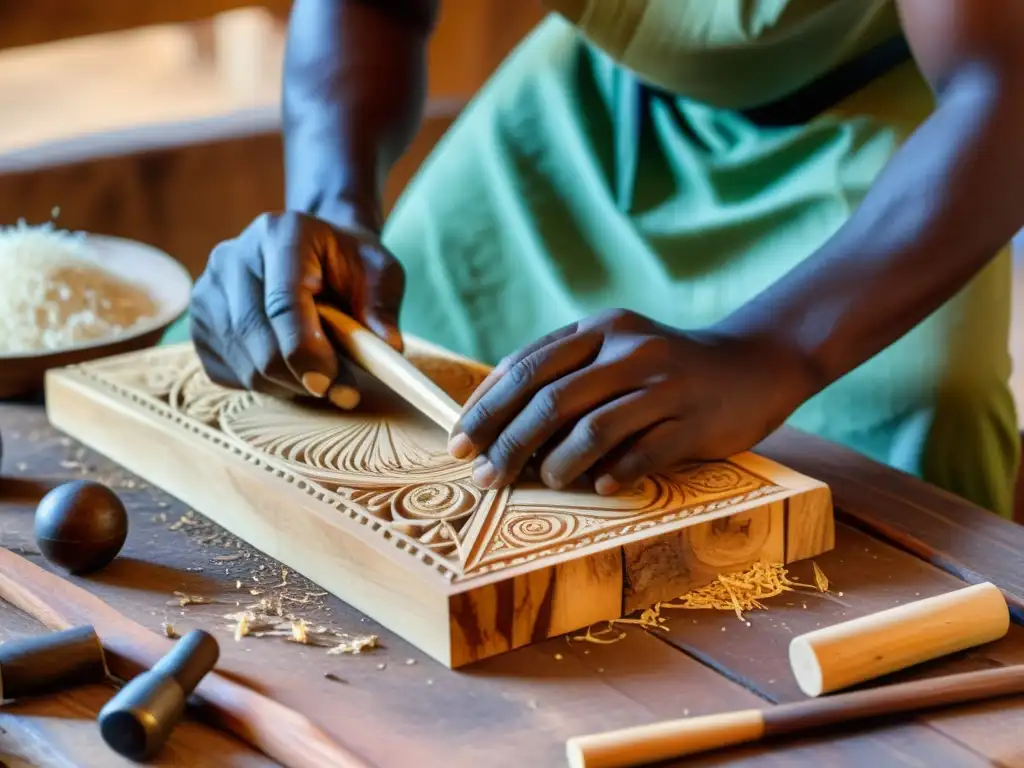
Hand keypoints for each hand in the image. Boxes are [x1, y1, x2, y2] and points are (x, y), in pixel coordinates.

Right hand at [190, 211, 404, 406]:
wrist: (315, 253)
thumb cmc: (350, 264)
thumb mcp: (381, 273)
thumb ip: (383, 307)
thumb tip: (386, 348)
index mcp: (281, 234)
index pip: (282, 301)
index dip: (304, 349)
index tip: (328, 382)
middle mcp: (233, 256)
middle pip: (256, 335)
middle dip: (299, 375)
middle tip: (341, 392)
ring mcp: (209, 289)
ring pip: (243, 362)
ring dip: (287, 384)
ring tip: (322, 375)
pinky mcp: (200, 322)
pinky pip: (230, 373)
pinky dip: (266, 384)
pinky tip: (292, 367)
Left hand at [447, 309, 814, 493]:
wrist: (753, 365)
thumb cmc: (664, 368)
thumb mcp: (613, 352)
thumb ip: (563, 375)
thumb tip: (495, 423)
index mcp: (600, 329)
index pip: (527, 366)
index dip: (487, 407)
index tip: (459, 442)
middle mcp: (629, 350)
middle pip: (551, 399)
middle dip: (508, 443)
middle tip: (483, 477)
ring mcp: (664, 384)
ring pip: (593, 428)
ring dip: (557, 464)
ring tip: (544, 483)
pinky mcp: (694, 419)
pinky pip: (645, 452)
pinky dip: (616, 473)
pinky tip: (600, 487)